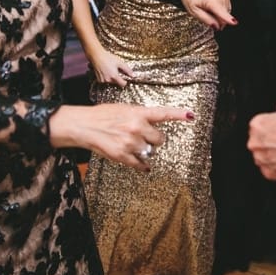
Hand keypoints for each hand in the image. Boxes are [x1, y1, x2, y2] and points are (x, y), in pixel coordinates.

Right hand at [49, 104, 194, 170]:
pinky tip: (143, 166)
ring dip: (145, 150)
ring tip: (133, 145)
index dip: (179, 114)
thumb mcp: (124, 109)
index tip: (192, 115)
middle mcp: (136, 127)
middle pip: (160, 139)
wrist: (84, 125)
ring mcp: (130, 142)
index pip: (163, 113)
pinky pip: (141, 164)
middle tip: (144, 136)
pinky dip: (143, 165)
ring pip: (150, 151)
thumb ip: (139, 115)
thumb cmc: (103, 115)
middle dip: (154, 139)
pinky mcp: (123, 156)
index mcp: (138, 113)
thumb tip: (152, 123)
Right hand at [89, 48, 133, 86]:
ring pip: (111, 81)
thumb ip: (127, 70)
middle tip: (115, 69)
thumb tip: (133, 76)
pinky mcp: (99, 80)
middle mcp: (108, 80)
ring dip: (111, 77)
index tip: (125, 78)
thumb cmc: (108, 58)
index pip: (122, 84)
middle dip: (117, 77)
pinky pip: (105, 81)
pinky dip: (106, 77)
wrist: (97, 56)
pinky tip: (105, 71)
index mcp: (114, 76)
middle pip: (116, 82)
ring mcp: (103, 80)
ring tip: (110, 69)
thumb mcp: (120, 63)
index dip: (125, 81)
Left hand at [176, 0, 235, 29]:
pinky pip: (226, 9)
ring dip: (218, 16)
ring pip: (226, 14)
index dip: (229, 19)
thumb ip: (206, 19)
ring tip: (208, 9)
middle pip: (224, 17)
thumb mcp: (194, 11)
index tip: (235, 23)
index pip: (222, 12)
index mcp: (211, 0)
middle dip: (217, 21)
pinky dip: (221, 11)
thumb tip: (217, 27)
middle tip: (207, 16)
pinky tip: (213, 7)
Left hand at [248, 100, 275, 181]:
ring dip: (274, 155)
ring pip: (265, 156)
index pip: (260, 124)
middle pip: (261, 141)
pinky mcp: (269, 173)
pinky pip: (272, 169)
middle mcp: (254, 143)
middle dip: (271, 141)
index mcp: (257, 125)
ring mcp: (261, 160)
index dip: (273, 125)